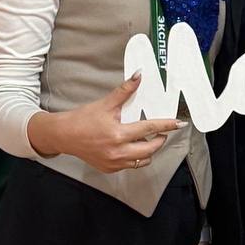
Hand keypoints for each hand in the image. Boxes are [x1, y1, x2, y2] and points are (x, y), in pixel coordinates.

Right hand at [28, 75, 177, 173]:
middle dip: (159, 140)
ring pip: (142, 160)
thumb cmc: (83, 119)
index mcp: (118, 134)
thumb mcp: (105, 104)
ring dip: (148, 150)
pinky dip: (134, 156)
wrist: (64, 136)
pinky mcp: (110, 169)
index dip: (166, 125)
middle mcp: (118, 152)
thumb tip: (138, 75)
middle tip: (161, 133)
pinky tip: (129, 146)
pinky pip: (130, 165)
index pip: (149, 128)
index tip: (179, 124)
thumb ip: (124, 91)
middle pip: (150, 149)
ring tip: (145, 139)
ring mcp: (114, 163)